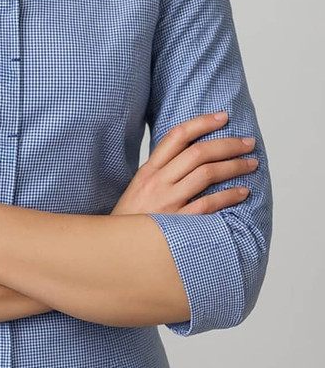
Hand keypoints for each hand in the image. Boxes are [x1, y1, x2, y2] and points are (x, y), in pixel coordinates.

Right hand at [111, 112, 258, 215]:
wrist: (116, 250)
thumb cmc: (131, 220)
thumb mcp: (139, 189)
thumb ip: (161, 172)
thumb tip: (192, 156)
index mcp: (148, 170)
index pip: (177, 136)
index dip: (202, 123)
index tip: (223, 117)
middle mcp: (158, 182)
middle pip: (198, 152)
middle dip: (228, 144)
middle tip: (248, 142)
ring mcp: (168, 202)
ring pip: (206, 174)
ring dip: (234, 166)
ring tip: (251, 164)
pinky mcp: (178, 224)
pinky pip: (208, 204)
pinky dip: (229, 196)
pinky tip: (242, 192)